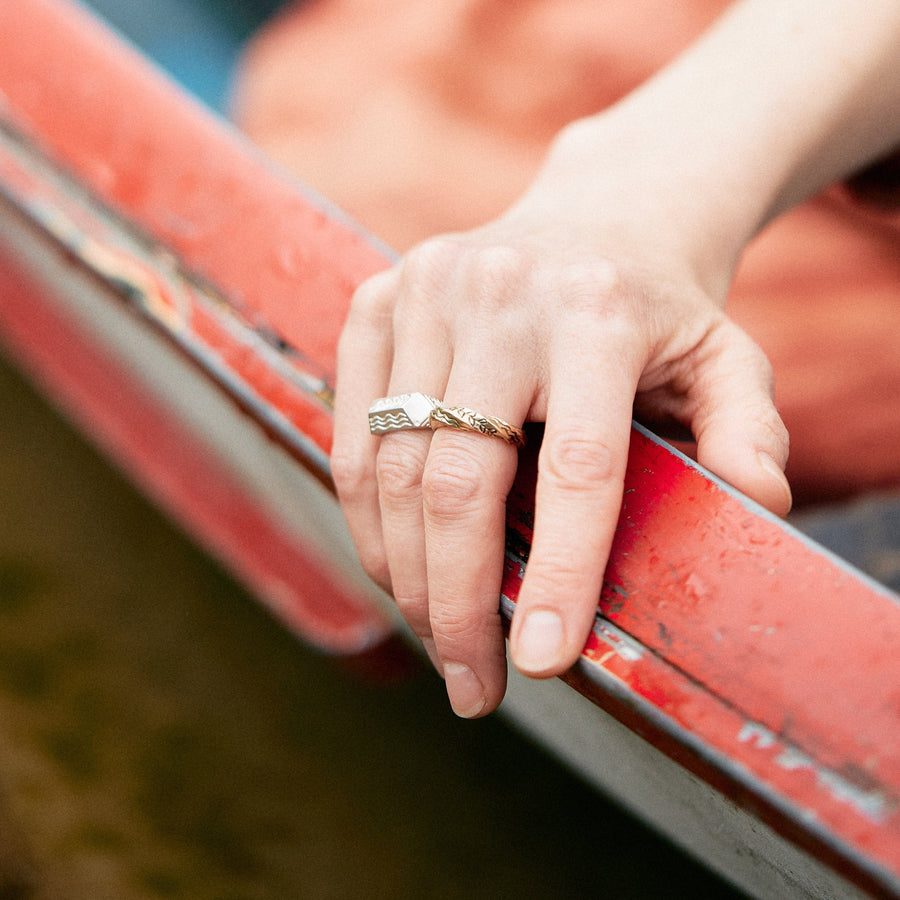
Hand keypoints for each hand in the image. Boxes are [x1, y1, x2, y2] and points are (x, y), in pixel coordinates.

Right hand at [331, 123, 791, 717]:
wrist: (593, 215)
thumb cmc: (658, 307)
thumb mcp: (725, 357)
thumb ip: (748, 424)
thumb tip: (759, 502)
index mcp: (598, 312)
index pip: (577, 468)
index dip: (559, 574)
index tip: (539, 662)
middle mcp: (500, 294)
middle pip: (459, 483)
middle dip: (456, 602)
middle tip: (471, 683)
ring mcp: (424, 292)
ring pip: (393, 467)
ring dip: (405, 572)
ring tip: (433, 637)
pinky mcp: (376, 300)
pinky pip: (353, 432)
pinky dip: (366, 515)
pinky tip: (394, 565)